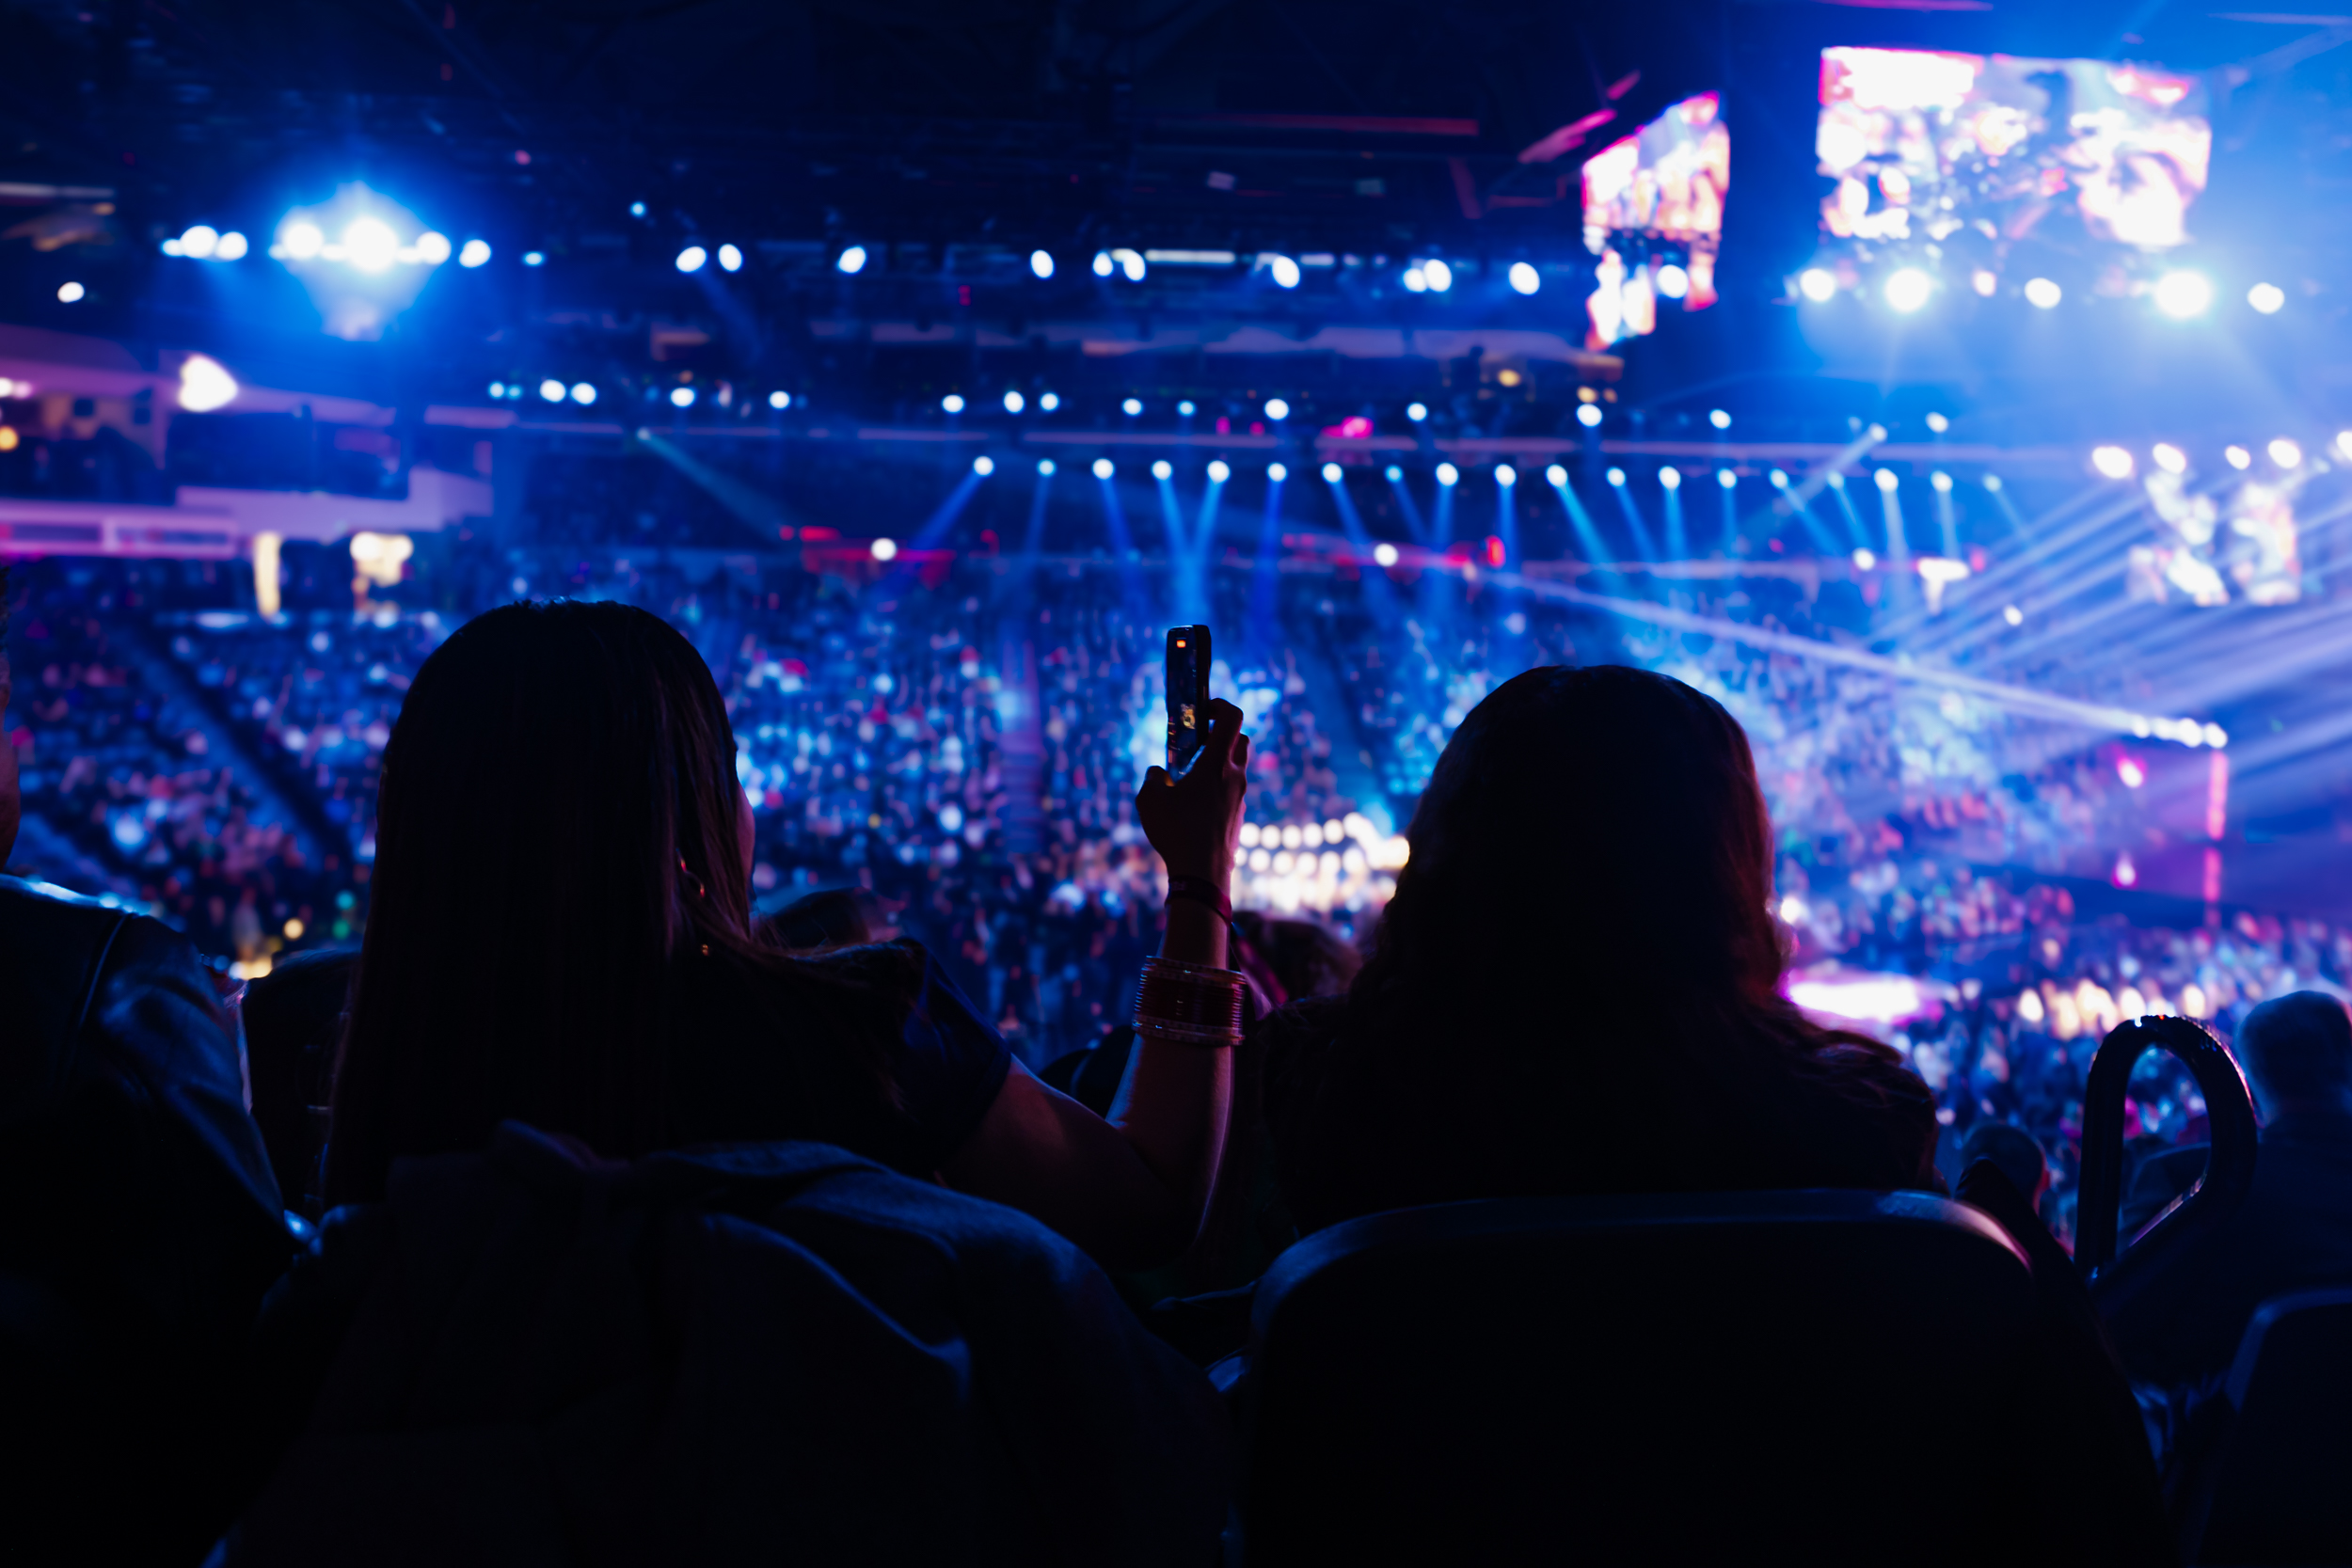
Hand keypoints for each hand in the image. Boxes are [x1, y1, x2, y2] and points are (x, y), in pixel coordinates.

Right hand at [1136, 697, 1248, 883]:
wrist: (1202, 875)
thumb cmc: (1177, 833)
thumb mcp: (1150, 800)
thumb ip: (1152, 778)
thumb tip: (1157, 774)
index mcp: (1217, 764)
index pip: (1232, 718)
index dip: (1219, 705)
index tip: (1202, 710)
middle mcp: (1235, 777)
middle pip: (1240, 740)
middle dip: (1222, 733)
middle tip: (1198, 741)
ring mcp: (1240, 798)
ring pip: (1237, 768)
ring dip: (1219, 763)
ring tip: (1190, 777)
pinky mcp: (1238, 817)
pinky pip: (1232, 792)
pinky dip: (1218, 788)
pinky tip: (1195, 805)